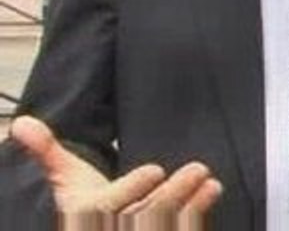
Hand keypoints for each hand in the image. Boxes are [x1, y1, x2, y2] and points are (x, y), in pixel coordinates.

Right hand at [10, 115, 221, 226]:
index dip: (133, 188)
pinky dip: (196, 214)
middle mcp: (113, 230)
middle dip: (173, 195)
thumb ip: (47, 151)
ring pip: (165, 225)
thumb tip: (21, 124)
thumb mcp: (62, 178)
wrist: (88, 229)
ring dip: (192, 206)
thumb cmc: (79, 204)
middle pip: (146, 216)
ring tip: (210, 182)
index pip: (111, 206)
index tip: (155, 169)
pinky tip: (211, 193)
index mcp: (88, 214)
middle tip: (198, 169)